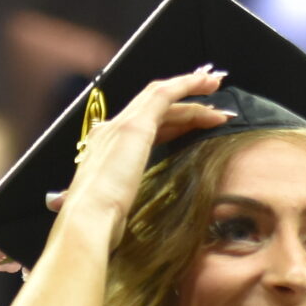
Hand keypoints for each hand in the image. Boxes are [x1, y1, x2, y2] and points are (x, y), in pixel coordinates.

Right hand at [48, 69, 232, 251]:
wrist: (89, 218)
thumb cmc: (102, 221)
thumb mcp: (118, 204)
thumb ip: (125, 196)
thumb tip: (125, 208)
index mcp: (105, 148)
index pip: (145, 126)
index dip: (172, 122)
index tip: (195, 123)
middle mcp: (110, 130)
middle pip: (154, 109)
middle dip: (185, 104)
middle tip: (213, 103)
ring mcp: (121, 124)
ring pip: (160, 96)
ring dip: (191, 90)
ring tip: (216, 87)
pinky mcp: (135, 125)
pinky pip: (165, 94)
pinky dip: (187, 84)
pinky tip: (207, 85)